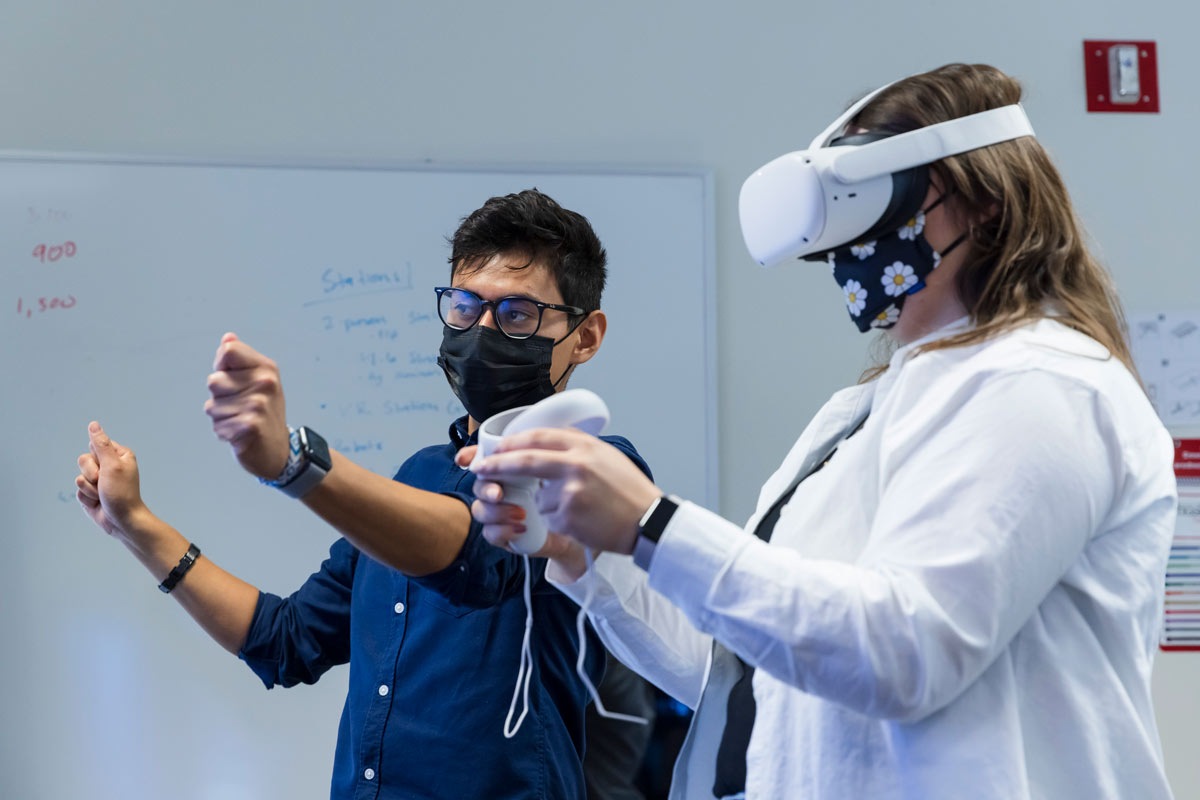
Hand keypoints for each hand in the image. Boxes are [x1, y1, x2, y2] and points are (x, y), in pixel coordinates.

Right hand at [75, 421, 148, 538]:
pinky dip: (86, 498)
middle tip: (103, 482)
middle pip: (83, 459)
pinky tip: (97, 502)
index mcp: (118, 455)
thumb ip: (101, 444)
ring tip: (102, 495)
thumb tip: (93, 424)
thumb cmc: (121, 492)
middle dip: (91, 473)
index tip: (108, 466)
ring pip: (79, 476)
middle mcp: (109, 466)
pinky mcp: (91, 493)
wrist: (121, 520)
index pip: (95, 445)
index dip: (97, 457)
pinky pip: (78, 490)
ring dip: (89, 488)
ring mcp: (99, 480)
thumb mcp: (112, 465)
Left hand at [205, 332, 289, 479]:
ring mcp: (258, 405)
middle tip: (241, 407)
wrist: (278, 449)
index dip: (223, 366)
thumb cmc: (262, 412)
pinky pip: (217, 426)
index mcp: (266, 368)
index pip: (228, 351)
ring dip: (221, 417)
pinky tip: (241, 434)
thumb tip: (228, 337)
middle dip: (220, 397)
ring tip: (241, 421)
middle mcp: (265, 383)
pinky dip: (224, 433)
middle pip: (214, 380)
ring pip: (212, 406)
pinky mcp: (249, 427)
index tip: (235, 381)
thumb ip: (240, 359)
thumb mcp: (257, 380)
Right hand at [456, 445, 588, 576]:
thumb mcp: (564, 470)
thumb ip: (548, 451)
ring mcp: (501, 512)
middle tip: (499, 494)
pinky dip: (503, 531)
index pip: (486, 457)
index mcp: (513, 469)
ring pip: (479, 509)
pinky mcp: (505, 534)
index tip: (464, 460)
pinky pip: (490, 533)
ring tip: (521, 514)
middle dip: (485, 488)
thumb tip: (536, 434)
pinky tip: (522, 529)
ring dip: (496, 511)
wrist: (584, 529)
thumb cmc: (573, 498)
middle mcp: (502, 488)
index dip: (470, 456)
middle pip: (478, 483)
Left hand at [468, 429, 660, 554]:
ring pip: (537, 497)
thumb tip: (542, 440)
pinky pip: (547, 518)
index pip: (538, 436)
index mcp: (584, 446)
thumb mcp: (606, 456)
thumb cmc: (629, 490)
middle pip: (525, 461)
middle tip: (479, 468)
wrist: (648, 521)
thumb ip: (576, 446)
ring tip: (576, 508)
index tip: (497, 447)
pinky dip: (556, 520)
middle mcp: (576, 465)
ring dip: (544, 503)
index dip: (513, 441)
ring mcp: (570, 492)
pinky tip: (580, 521)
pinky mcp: (568, 517)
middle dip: (497, 465)